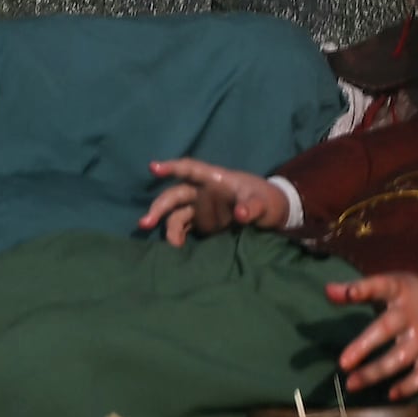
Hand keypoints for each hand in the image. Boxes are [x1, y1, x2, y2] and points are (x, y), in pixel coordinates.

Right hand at [139, 158, 285, 241]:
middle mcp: (203, 191)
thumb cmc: (268, 201)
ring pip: (177, 214)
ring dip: (169, 227)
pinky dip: (178, 237)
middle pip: (175, 194)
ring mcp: (202, 208)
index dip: (172, 167)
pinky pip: (184, 228)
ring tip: (172, 246)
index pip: (190, 169)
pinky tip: (177, 249)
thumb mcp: (264, 203)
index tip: (153, 168)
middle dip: (159, 207)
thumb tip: (240, 214)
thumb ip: (253, 207)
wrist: (272, 216)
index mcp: (216, 179)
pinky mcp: (203, 224)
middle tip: (145, 223)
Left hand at [327, 272, 417, 395]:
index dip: (364, 288)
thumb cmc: (413, 301)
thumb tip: (328, 291)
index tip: (346, 294)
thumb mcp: (392, 286)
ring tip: (352, 384)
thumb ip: (360, 290)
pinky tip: (391, 394)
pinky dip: (409, 386)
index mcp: (401, 291)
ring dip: (375, 372)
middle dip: (365, 346)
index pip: (382, 285)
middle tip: (343, 363)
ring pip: (400, 358)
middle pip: (387, 328)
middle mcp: (412, 315)